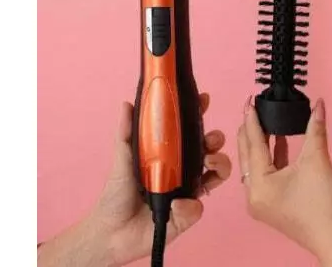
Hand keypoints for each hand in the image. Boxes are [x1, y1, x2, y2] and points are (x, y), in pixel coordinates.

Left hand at [38, 93, 231, 266]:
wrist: (111, 231)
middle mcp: (185, 170)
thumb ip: (126, 132)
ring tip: (209, 163)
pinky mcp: (187, 215)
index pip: (192, 131)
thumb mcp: (123, 158)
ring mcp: (189, 191)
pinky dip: (189, 205)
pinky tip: (175, 205)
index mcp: (173, 154)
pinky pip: (198, 207)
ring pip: (218, 174)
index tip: (204, 100)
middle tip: (210, 141)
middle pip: (212, 149)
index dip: (200, 114)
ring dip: (220, 165)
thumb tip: (126, 104)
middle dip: (217, 139)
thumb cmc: (117, 193)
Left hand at [237, 98, 331, 266]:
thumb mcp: (317, 161)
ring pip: (256, 163)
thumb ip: (315, 129)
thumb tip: (319, 104)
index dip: (252, 119)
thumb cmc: (325, 205)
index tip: (250, 99)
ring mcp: (262, 201)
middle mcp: (253, 195)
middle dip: (251, 129)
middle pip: (248, 154)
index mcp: (258, 185)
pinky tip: (280, 138)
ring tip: (265, 117)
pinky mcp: (273, 203)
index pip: (253, 144)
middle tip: (254, 105)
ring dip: (261, 141)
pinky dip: (272, 155)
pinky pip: (266, 172)